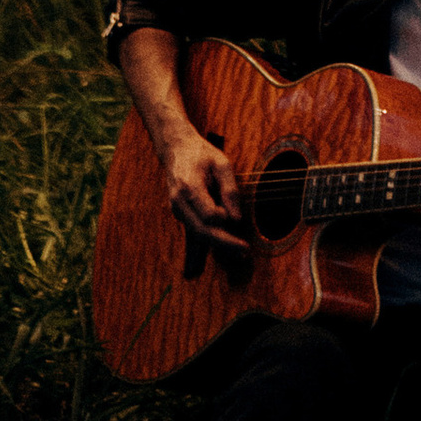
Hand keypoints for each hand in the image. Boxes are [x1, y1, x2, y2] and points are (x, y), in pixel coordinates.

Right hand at [167, 132, 248, 253]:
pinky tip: (193, 271)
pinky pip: (191, 235)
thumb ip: (229, 190)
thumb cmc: (201, 154)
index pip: (207, 213)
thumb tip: (236, 219)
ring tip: (235, 259)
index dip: (222, 219)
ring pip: (196, 236)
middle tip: (244, 251)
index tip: (237, 221)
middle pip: (201, 230)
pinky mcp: (181, 215)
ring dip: (214, 249)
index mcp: (189, 186)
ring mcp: (178, 210)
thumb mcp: (221, 163)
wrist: (175, 149)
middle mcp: (180, 203)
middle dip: (223, 243)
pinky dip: (195, 253)